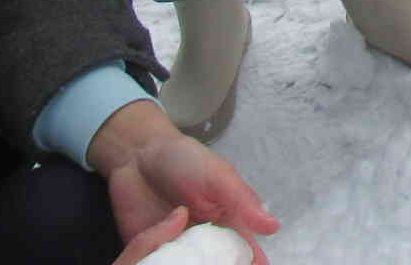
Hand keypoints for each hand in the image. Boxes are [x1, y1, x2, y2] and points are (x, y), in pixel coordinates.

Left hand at [87, 100, 276, 263]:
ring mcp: (176, 248)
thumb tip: (273, 227)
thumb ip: (243, 202)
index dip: (252, 263)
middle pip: (217, 262)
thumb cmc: (186, 160)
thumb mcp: (218, 177)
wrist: (137, 156)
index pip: (245, 250)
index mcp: (227, 222)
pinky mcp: (148, 253)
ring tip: (188, 264)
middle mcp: (204, 240)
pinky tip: (162, 264)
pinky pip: (156, 264)